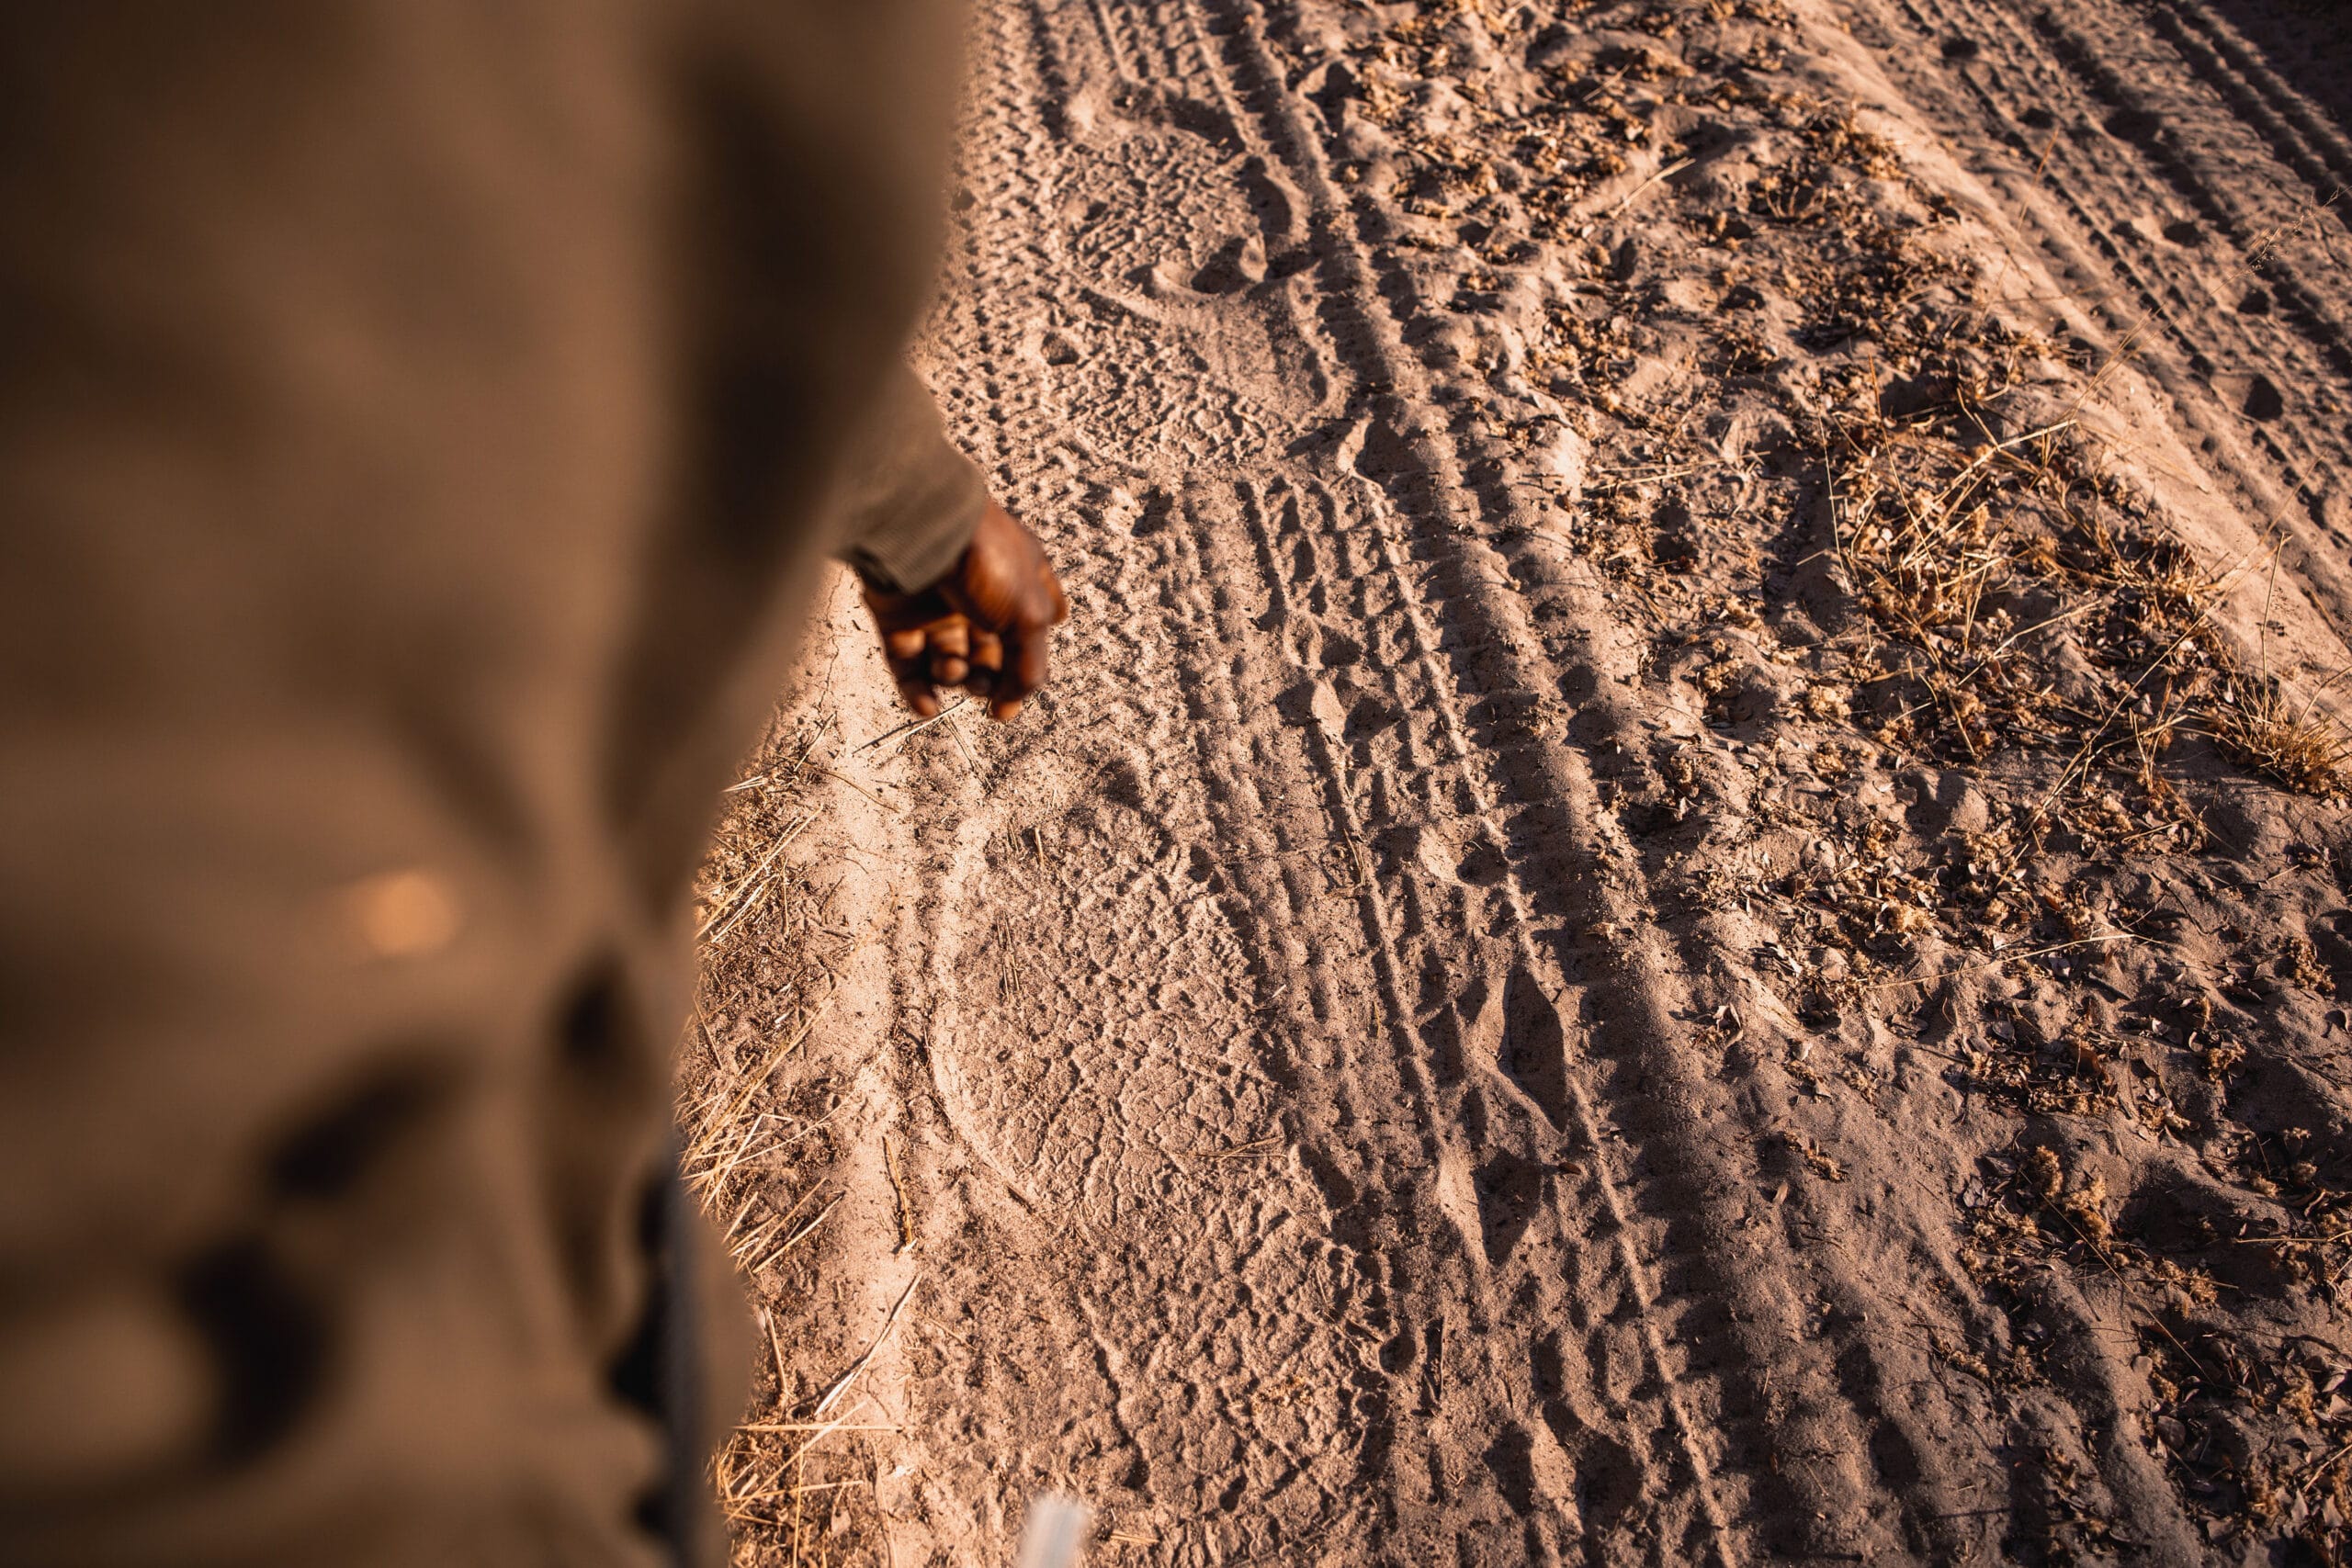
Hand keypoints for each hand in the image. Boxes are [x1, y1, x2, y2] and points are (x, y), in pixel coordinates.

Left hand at [863, 501, 1069, 720]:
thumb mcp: (1030, 617)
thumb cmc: (986, 560)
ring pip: (948, 660)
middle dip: (988, 676)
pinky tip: (927, 705)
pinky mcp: (896, 616)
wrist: (918, 530)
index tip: (1024, 685)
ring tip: (951, 669)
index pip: (1034, 625)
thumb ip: (1029, 666)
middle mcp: (977, 592)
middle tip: (982, 683)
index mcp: (1017, 579)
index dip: (1031, 658)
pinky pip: (906, 663)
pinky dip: (916, 690)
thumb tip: (1010, 704)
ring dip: (953, 678)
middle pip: (989, 652)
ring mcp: (935, 604)